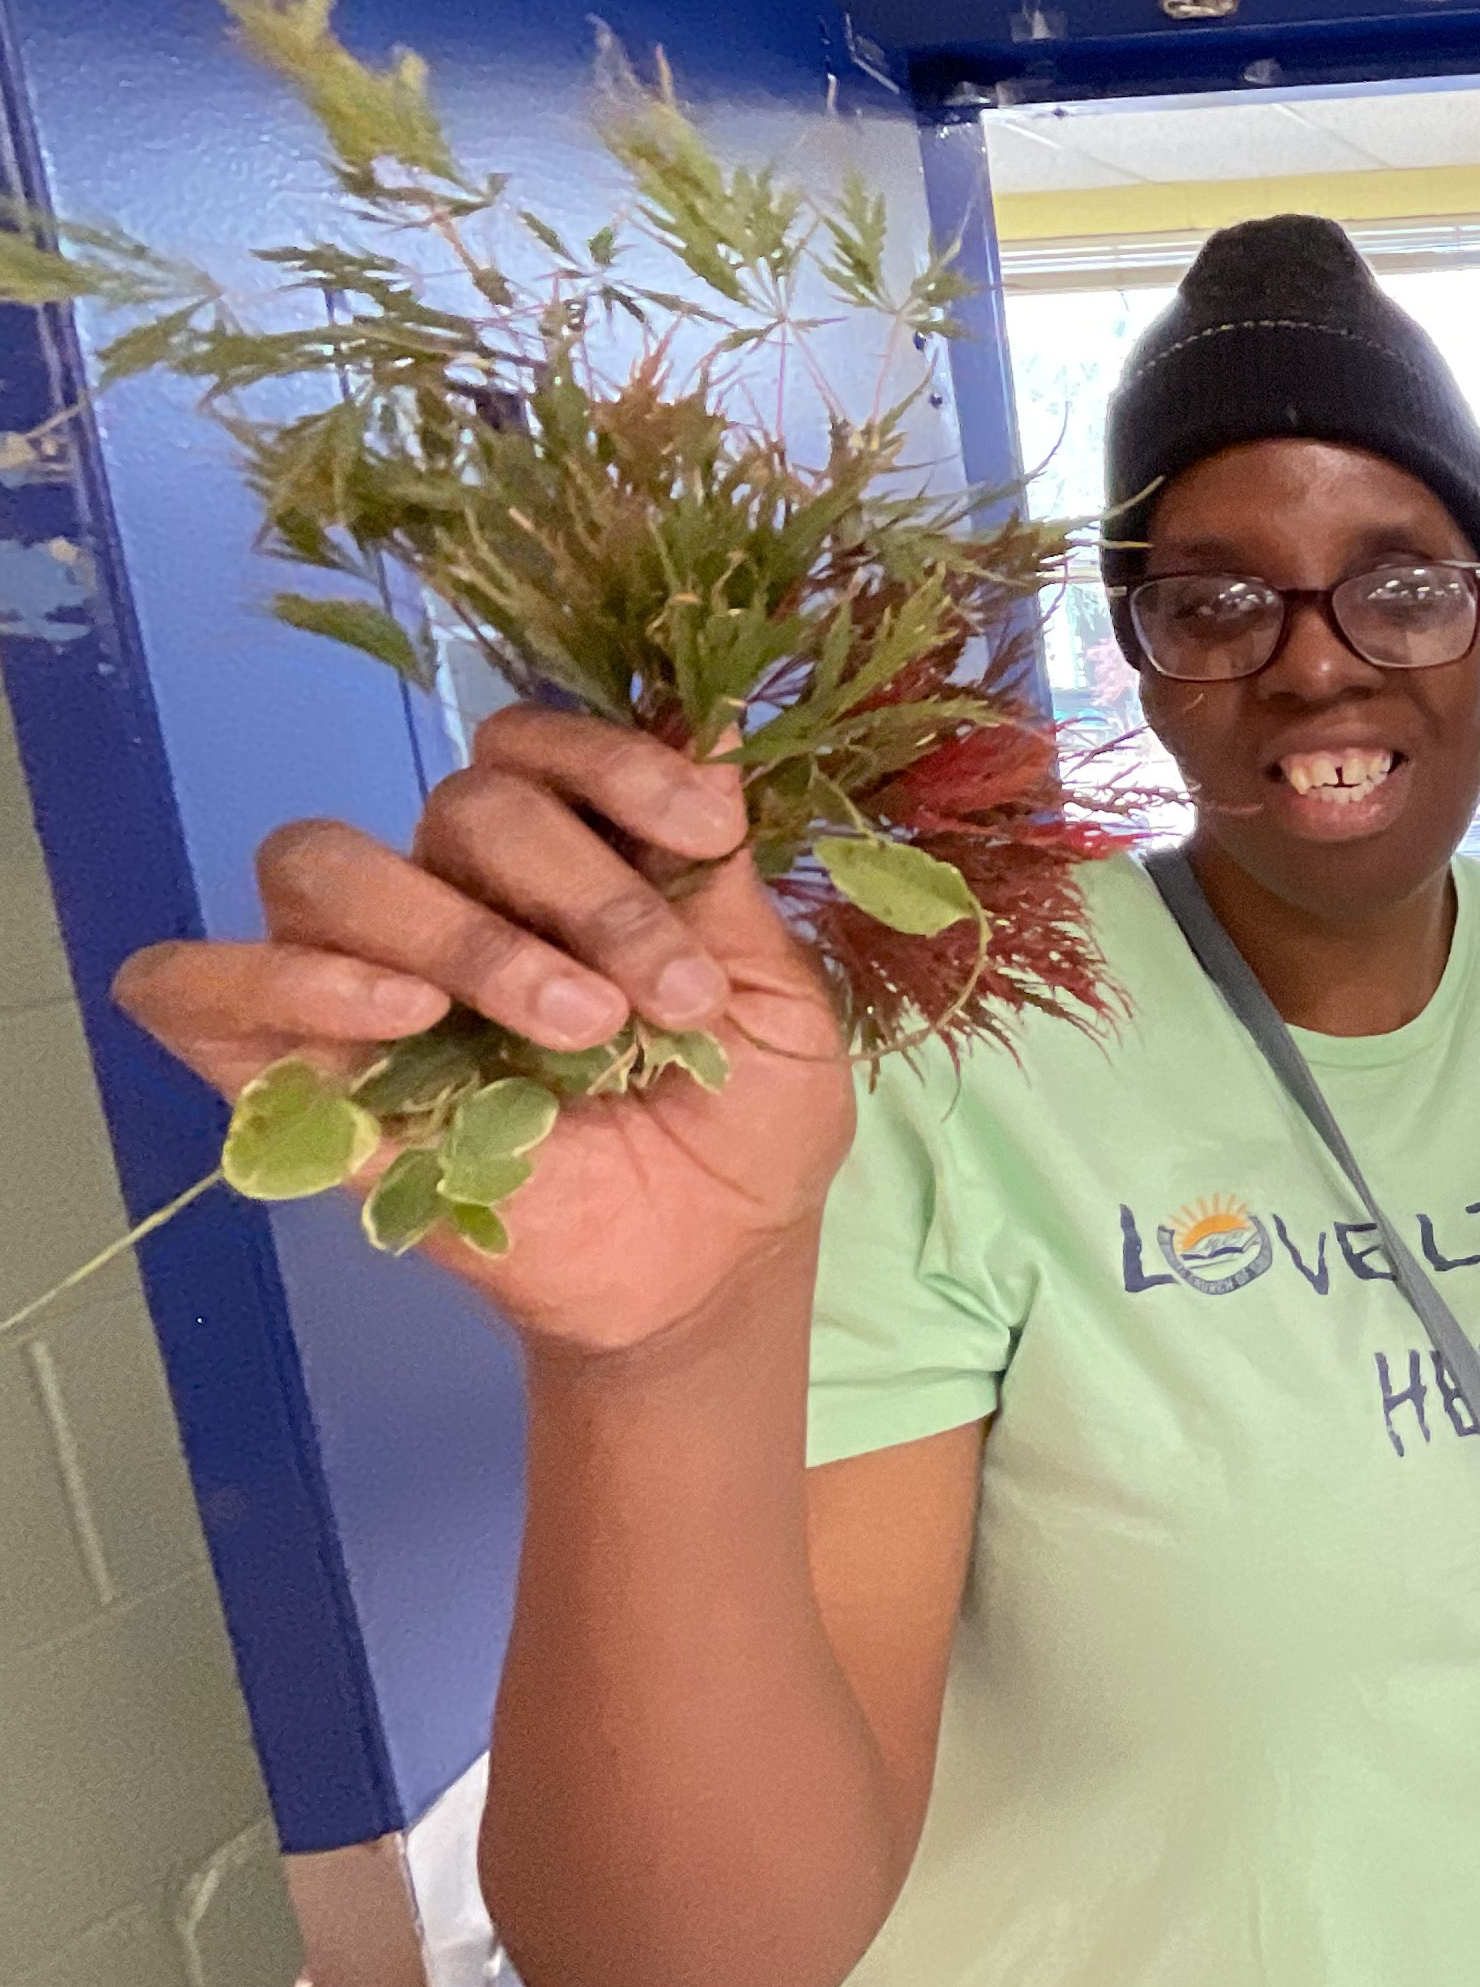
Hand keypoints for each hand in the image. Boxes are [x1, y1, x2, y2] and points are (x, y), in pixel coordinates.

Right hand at [112, 707, 855, 1359]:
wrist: (711, 1269)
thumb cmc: (747, 1122)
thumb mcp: (773, 996)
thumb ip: (723, 875)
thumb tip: (723, 716)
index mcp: (564, 856)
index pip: (531, 745)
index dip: (614, 763)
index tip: (709, 829)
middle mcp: (453, 894)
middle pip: (457, 801)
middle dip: (582, 888)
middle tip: (664, 998)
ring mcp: (363, 981)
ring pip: (321, 864)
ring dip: (460, 930)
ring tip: (573, 1025)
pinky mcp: (292, 1079)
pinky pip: (198, 986)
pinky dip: (278, 976)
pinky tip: (402, 1015)